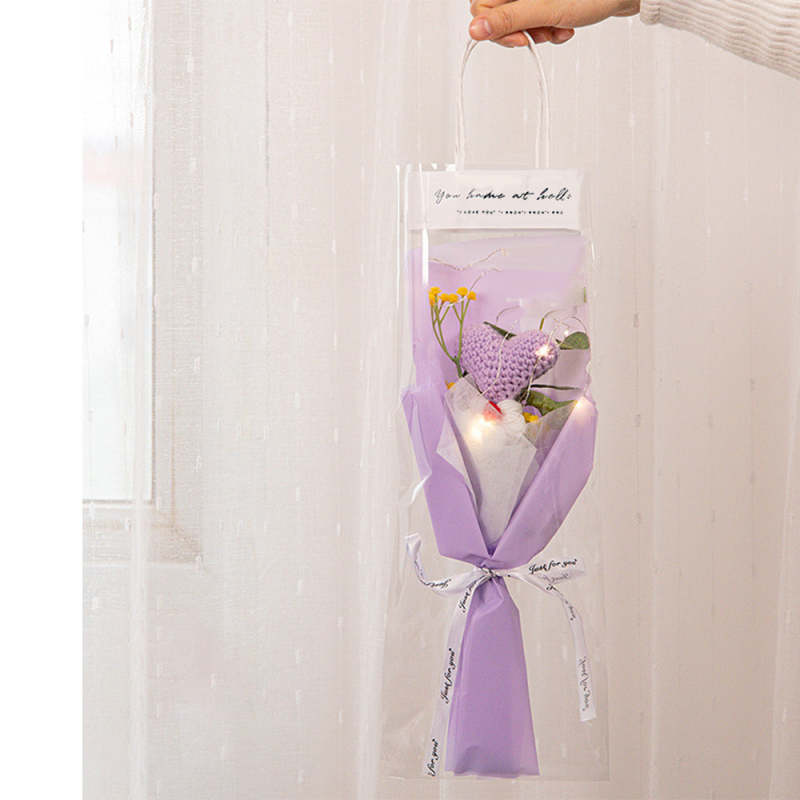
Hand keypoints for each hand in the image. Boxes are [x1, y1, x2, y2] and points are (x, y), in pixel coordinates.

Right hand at [468, 0, 640, 46]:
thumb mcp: (545, 10)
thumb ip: (508, 20)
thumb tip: (474, 30)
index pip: (480, 7)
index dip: (497, 28)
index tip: (520, 39)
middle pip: (496, 15)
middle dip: (520, 31)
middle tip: (542, 34)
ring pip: (516, 20)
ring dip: (537, 32)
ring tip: (559, 29)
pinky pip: (532, 18)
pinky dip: (547, 28)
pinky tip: (563, 26)